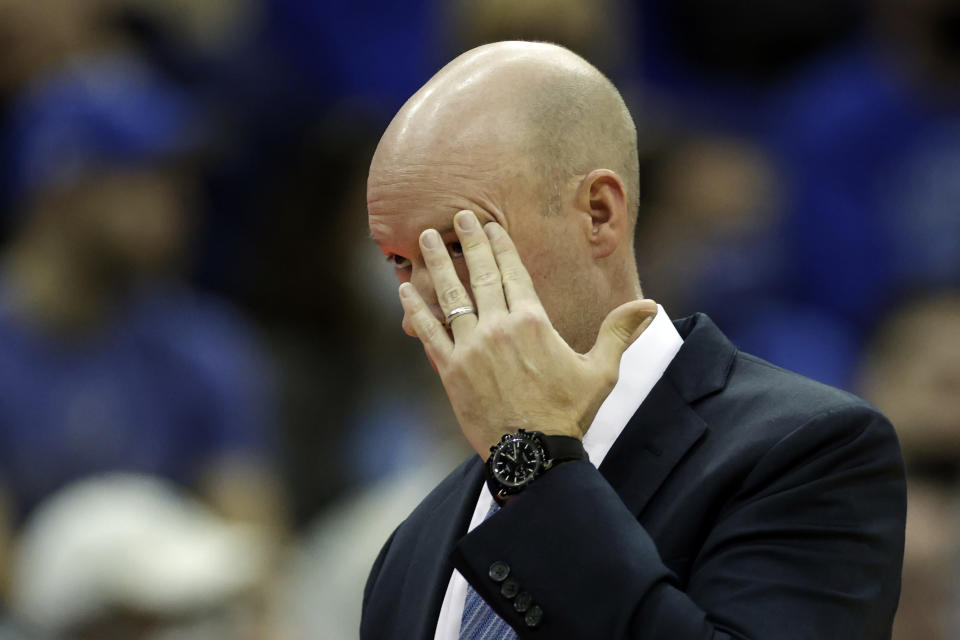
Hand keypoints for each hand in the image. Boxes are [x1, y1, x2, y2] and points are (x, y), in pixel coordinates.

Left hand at [399, 209, 657, 458]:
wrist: (532, 454)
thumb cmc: (568, 413)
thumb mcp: (600, 371)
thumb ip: (618, 332)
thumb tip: (650, 306)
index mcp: (533, 322)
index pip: (514, 272)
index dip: (501, 245)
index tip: (489, 225)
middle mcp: (499, 328)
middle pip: (482, 275)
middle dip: (469, 242)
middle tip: (458, 217)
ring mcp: (470, 348)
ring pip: (451, 296)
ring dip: (438, 265)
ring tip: (424, 239)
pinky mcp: (450, 370)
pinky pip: (428, 332)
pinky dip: (416, 309)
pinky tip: (405, 289)